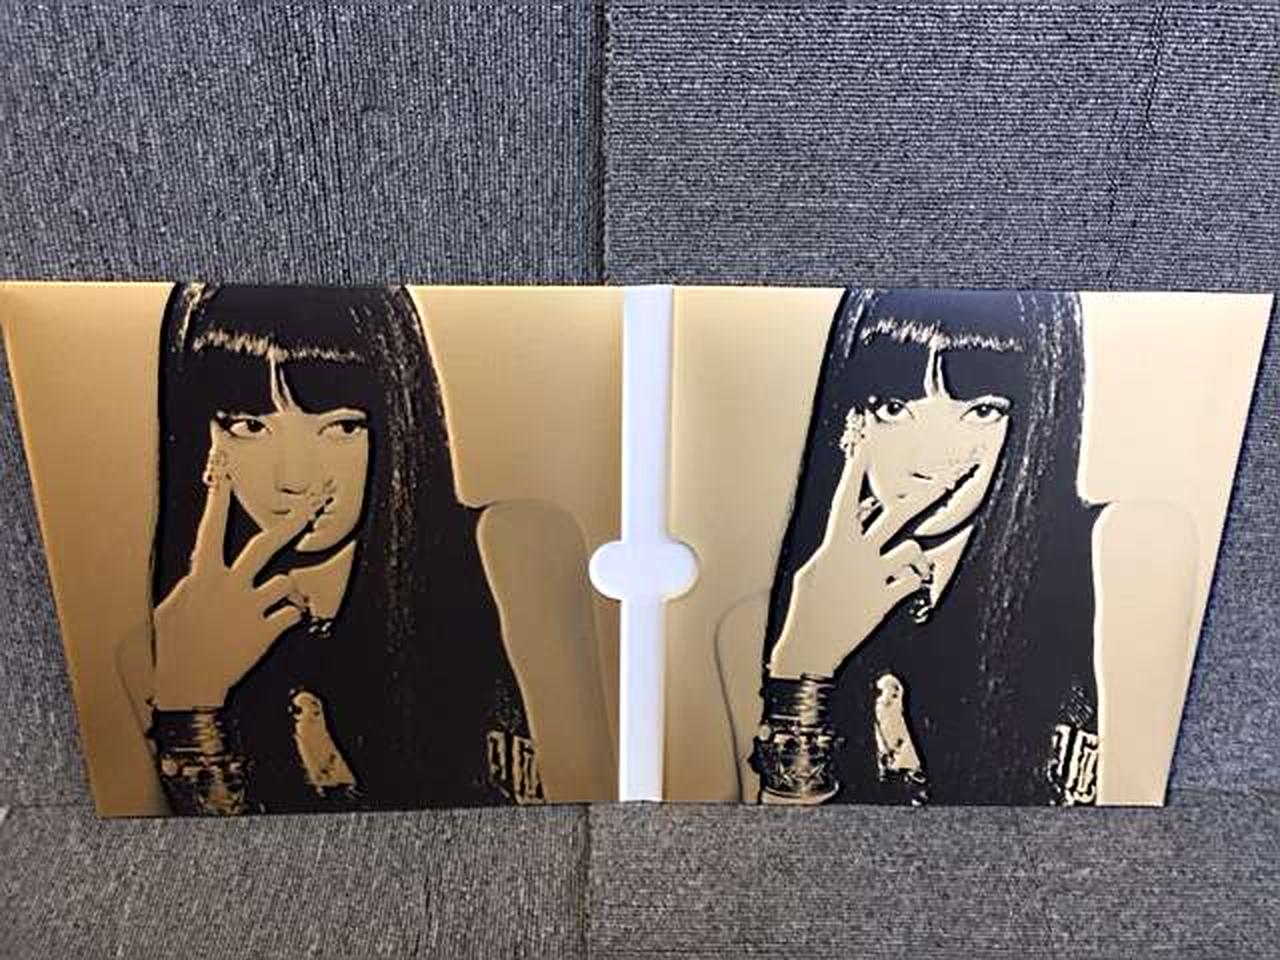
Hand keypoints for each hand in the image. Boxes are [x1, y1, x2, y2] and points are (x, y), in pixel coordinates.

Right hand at [152, 457, 313, 708]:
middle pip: (266, 545)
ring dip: (281, 593)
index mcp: (203, 577)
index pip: (211, 530)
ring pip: (285, 582)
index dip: (219, 502)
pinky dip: (289, 619)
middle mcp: (230, 585)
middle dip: (292, 523)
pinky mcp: (268, 628)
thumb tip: (198, 576)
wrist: (188, 685)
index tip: (227, 476)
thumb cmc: (174, 648)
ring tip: (265, 610)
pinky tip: (275, 628)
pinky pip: (292, 613)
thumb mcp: (171, 610)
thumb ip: (191, 587)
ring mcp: (251, 606)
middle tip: (313, 506)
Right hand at [767, 444, 949, 678]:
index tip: (867, 448)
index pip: (848, 499)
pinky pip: (913, 581)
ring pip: (911, 549)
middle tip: (947, 481)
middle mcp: (859, 555)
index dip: (857, 472)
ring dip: (912, 555)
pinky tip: (904, 590)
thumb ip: (837, 547)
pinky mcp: (887, 599)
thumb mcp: (814, 571)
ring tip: (901, 567)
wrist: (811, 645)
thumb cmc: (809, 609)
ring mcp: (875, 576)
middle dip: (925, 497)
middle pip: (898, 516)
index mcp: (837, 545)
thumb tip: (849, 529)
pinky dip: (912, 583)